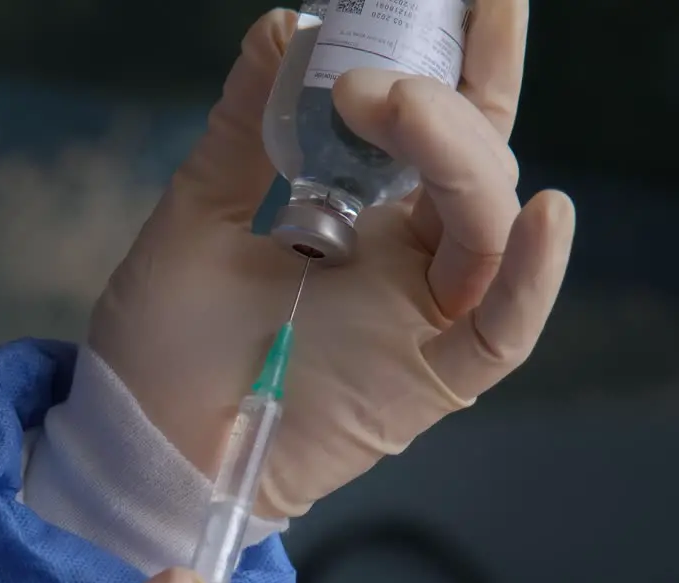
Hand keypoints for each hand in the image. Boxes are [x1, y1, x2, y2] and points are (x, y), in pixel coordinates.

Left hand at [89, 2, 573, 517]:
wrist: (137, 444)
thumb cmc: (162, 342)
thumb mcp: (195, 217)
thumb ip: (245, 128)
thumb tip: (284, 25)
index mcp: (356, 218)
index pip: (430, 129)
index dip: (456, 63)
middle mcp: (401, 263)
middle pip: (472, 166)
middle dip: (449, 99)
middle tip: (374, 69)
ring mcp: (415, 321)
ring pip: (485, 229)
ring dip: (458, 159)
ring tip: (397, 104)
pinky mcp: (421, 385)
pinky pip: (502, 333)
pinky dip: (529, 279)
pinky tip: (541, 217)